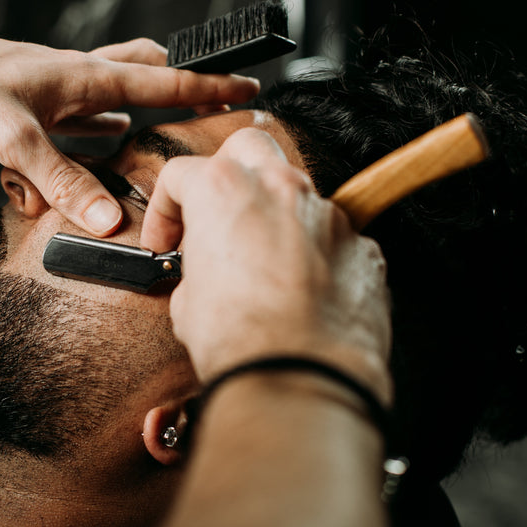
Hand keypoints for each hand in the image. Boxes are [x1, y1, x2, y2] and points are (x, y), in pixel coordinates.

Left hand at [0, 25, 260, 235]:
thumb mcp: (12, 136)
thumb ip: (62, 179)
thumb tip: (108, 221)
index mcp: (82, 76)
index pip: (161, 83)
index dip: (206, 89)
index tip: (246, 90)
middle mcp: (70, 84)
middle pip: (137, 80)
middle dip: (170, 95)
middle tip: (200, 108)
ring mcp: (45, 100)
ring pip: (100, 112)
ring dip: (120, 132)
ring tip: (140, 151)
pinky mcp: (18, 118)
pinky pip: (62, 138)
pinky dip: (72, 157)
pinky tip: (71, 173)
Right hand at [140, 127, 392, 402]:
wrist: (300, 379)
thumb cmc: (240, 340)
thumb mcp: (187, 302)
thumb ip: (198, 269)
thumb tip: (209, 276)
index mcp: (225, 190)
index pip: (181, 174)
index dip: (164, 211)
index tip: (165, 241)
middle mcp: (281, 189)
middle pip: (248, 148)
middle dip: (228, 172)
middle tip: (216, 216)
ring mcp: (329, 215)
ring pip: (298, 195)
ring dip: (276, 219)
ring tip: (262, 266)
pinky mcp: (362, 247)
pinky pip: (332, 239)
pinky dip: (315, 256)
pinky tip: (301, 294)